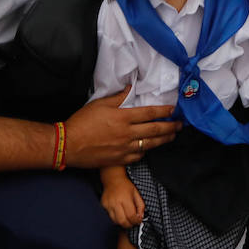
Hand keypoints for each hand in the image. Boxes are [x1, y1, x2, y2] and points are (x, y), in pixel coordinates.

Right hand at [63, 88, 181, 167]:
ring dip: (163, 140)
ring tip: (171, 136)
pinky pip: (138, 156)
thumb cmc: (82, 122)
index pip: (149, 113)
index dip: (164, 111)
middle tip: (180, 125)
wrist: (68, 145)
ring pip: (150, 144)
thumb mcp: (99, 104)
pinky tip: (149, 148)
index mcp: (123, 117)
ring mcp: (124, 148)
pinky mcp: (119, 160)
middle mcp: (127, 133)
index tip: (174, 110)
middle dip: (170, 127)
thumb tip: (130, 88)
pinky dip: (146, 151)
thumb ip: (118, 97)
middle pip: (155, 130)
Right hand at [101, 175, 145, 226]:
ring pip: (115, 221)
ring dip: (122, 223)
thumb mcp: (136, 193)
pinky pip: (110, 217)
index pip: (131, 216)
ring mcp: (108, 205)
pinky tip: (120, 214)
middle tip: (132, 222)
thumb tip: (140, 217)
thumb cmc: (125, 186)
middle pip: (122, 221)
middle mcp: (115, 203)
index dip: (136, 221)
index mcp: (125, 199)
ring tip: (126, 218)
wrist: (113, 179)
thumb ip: (140, 205)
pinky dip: (116, 219)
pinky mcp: (103, 206)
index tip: (138, 221)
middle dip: (129, 225)